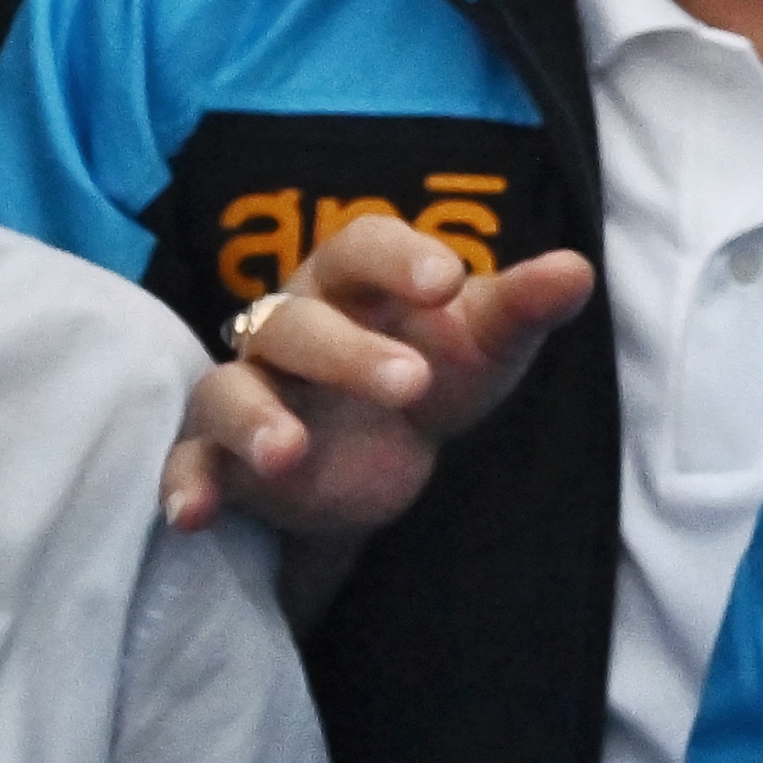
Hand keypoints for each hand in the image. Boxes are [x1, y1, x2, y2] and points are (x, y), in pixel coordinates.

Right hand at [160, 208, 597, 539]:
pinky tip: (191, 516)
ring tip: (289, 455)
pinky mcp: (222, 456)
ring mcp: (251, 390)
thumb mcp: (483, 344)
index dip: (399, 257)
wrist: (381, 450)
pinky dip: (184, 484)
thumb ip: (524, 307)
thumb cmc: (433, 371)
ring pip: (230, 389)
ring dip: (254, 420)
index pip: (361, 246)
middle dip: (350, 352)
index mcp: (355, 283)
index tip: (449, 279)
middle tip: (412, 384)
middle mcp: (290, 326)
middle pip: (301, 322)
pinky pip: (187, 460)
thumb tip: (578, 269)